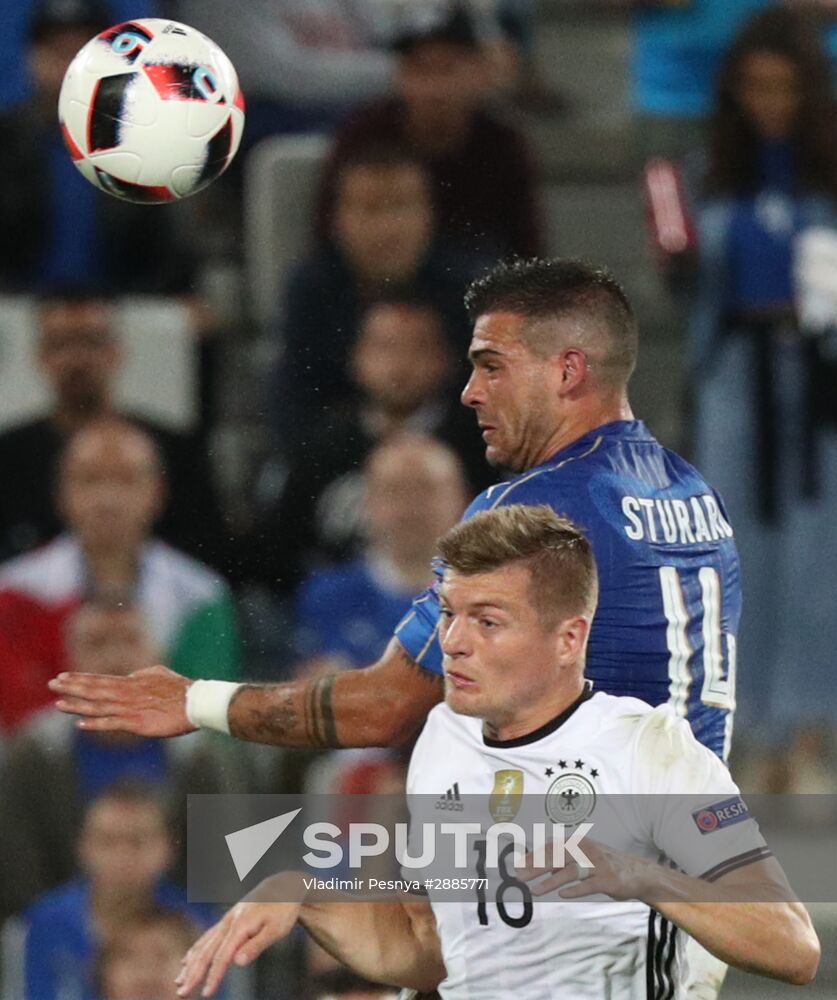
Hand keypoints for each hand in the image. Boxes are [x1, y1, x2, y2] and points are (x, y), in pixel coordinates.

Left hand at [49, 664, 194, 736]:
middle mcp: (126, 693)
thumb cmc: (179, 689)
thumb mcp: (158, 674)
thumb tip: (131, 675)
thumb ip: (141, 675)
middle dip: (72, 687)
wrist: (195, 703)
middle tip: (52, 684)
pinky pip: (111, 723)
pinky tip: (80, 724)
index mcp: (131, 682)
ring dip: (77, 705)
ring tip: (58, 703)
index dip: (80, 678)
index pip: (100, 679)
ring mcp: (130, 708)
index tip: (62, 676)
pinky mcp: (136, 723)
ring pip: (98, 706)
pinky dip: (95, 723)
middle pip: (94, 690)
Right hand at [176, 899, 301, 997]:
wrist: (284, 885)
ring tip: (178, 981)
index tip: (206, 994)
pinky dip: (195, 950)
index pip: (223, 956)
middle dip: (193, 973)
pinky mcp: (228, 920)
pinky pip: (207, 937)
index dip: (213, 976)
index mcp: (240, 925)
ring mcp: (227, 920)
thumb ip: (256, 945)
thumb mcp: (276, 929)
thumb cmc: (283, 909)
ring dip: (190, 964)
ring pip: (203, 944)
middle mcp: (229, 922)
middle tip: (181, 993)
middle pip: (207, 952)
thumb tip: (236, 962)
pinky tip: (186, 960)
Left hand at [518, 838, 655, 901]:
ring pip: (569, 871)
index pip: (551, 848)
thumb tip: (542, 869)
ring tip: (534, 891)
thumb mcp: (584, 857)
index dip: (534, 856)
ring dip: (549, 882)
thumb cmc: (605, 865)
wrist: (638, 873)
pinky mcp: (608, 879)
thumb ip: (565, 861)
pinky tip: (562, 895)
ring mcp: (597, 864)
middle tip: (520, 878)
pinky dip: (575, 890)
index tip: (518, 867)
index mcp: (579, 843)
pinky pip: (588, 885)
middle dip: (536, 867)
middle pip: (556, 857)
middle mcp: (586, 850)